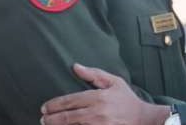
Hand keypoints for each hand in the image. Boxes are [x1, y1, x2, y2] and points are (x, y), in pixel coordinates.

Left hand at [40, 63, 169, 124]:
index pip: (71, 101)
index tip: (45, 107)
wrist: (142, 119)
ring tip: (48, 124)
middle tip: (43, 118)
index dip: (55, 104)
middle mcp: (97, 112)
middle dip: (52, 118)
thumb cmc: (127, 100)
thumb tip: (75, 66)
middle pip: (68, 116)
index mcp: (99, 97)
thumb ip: (94, 74)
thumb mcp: (114, 82)